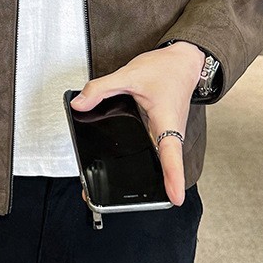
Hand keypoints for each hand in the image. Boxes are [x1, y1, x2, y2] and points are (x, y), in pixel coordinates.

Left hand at [72, 42, 203, 206]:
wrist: (183, 62)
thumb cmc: (166, 70)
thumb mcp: (129, 75)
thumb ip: (101, 88)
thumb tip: (80, 104)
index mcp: (167, 121)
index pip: (172, 153)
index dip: (174, 177)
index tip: (174, 197)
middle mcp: (170, 133)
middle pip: (161, 166)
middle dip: (145, 187)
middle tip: (113, 200)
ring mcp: (166, 135)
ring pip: (155, 161)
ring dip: (139, 176)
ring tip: (107, 190)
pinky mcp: (160, 133)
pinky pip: (150, 151)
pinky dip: (136, 159)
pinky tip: (118, 164)